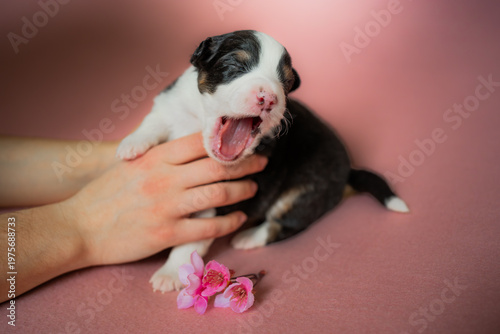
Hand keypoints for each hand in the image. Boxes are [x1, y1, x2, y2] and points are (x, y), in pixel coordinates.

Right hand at [63, 132, 266, 266]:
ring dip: (241, 191)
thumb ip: (160, 157)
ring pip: (218, 194)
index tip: (244, 141)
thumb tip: (190, 151)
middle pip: (217, 166)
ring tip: (252, 189)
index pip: (201, 142)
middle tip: (260, 163)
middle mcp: (165, 178)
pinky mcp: (167, 233)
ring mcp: (167, 206)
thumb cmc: (103, 195)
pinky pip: (208, 227)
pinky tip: (238, 219)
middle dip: (245, 164)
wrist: (78, 227)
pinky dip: (229, 222)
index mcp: (156, 158)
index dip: (228, 141)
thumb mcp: (131, 166)